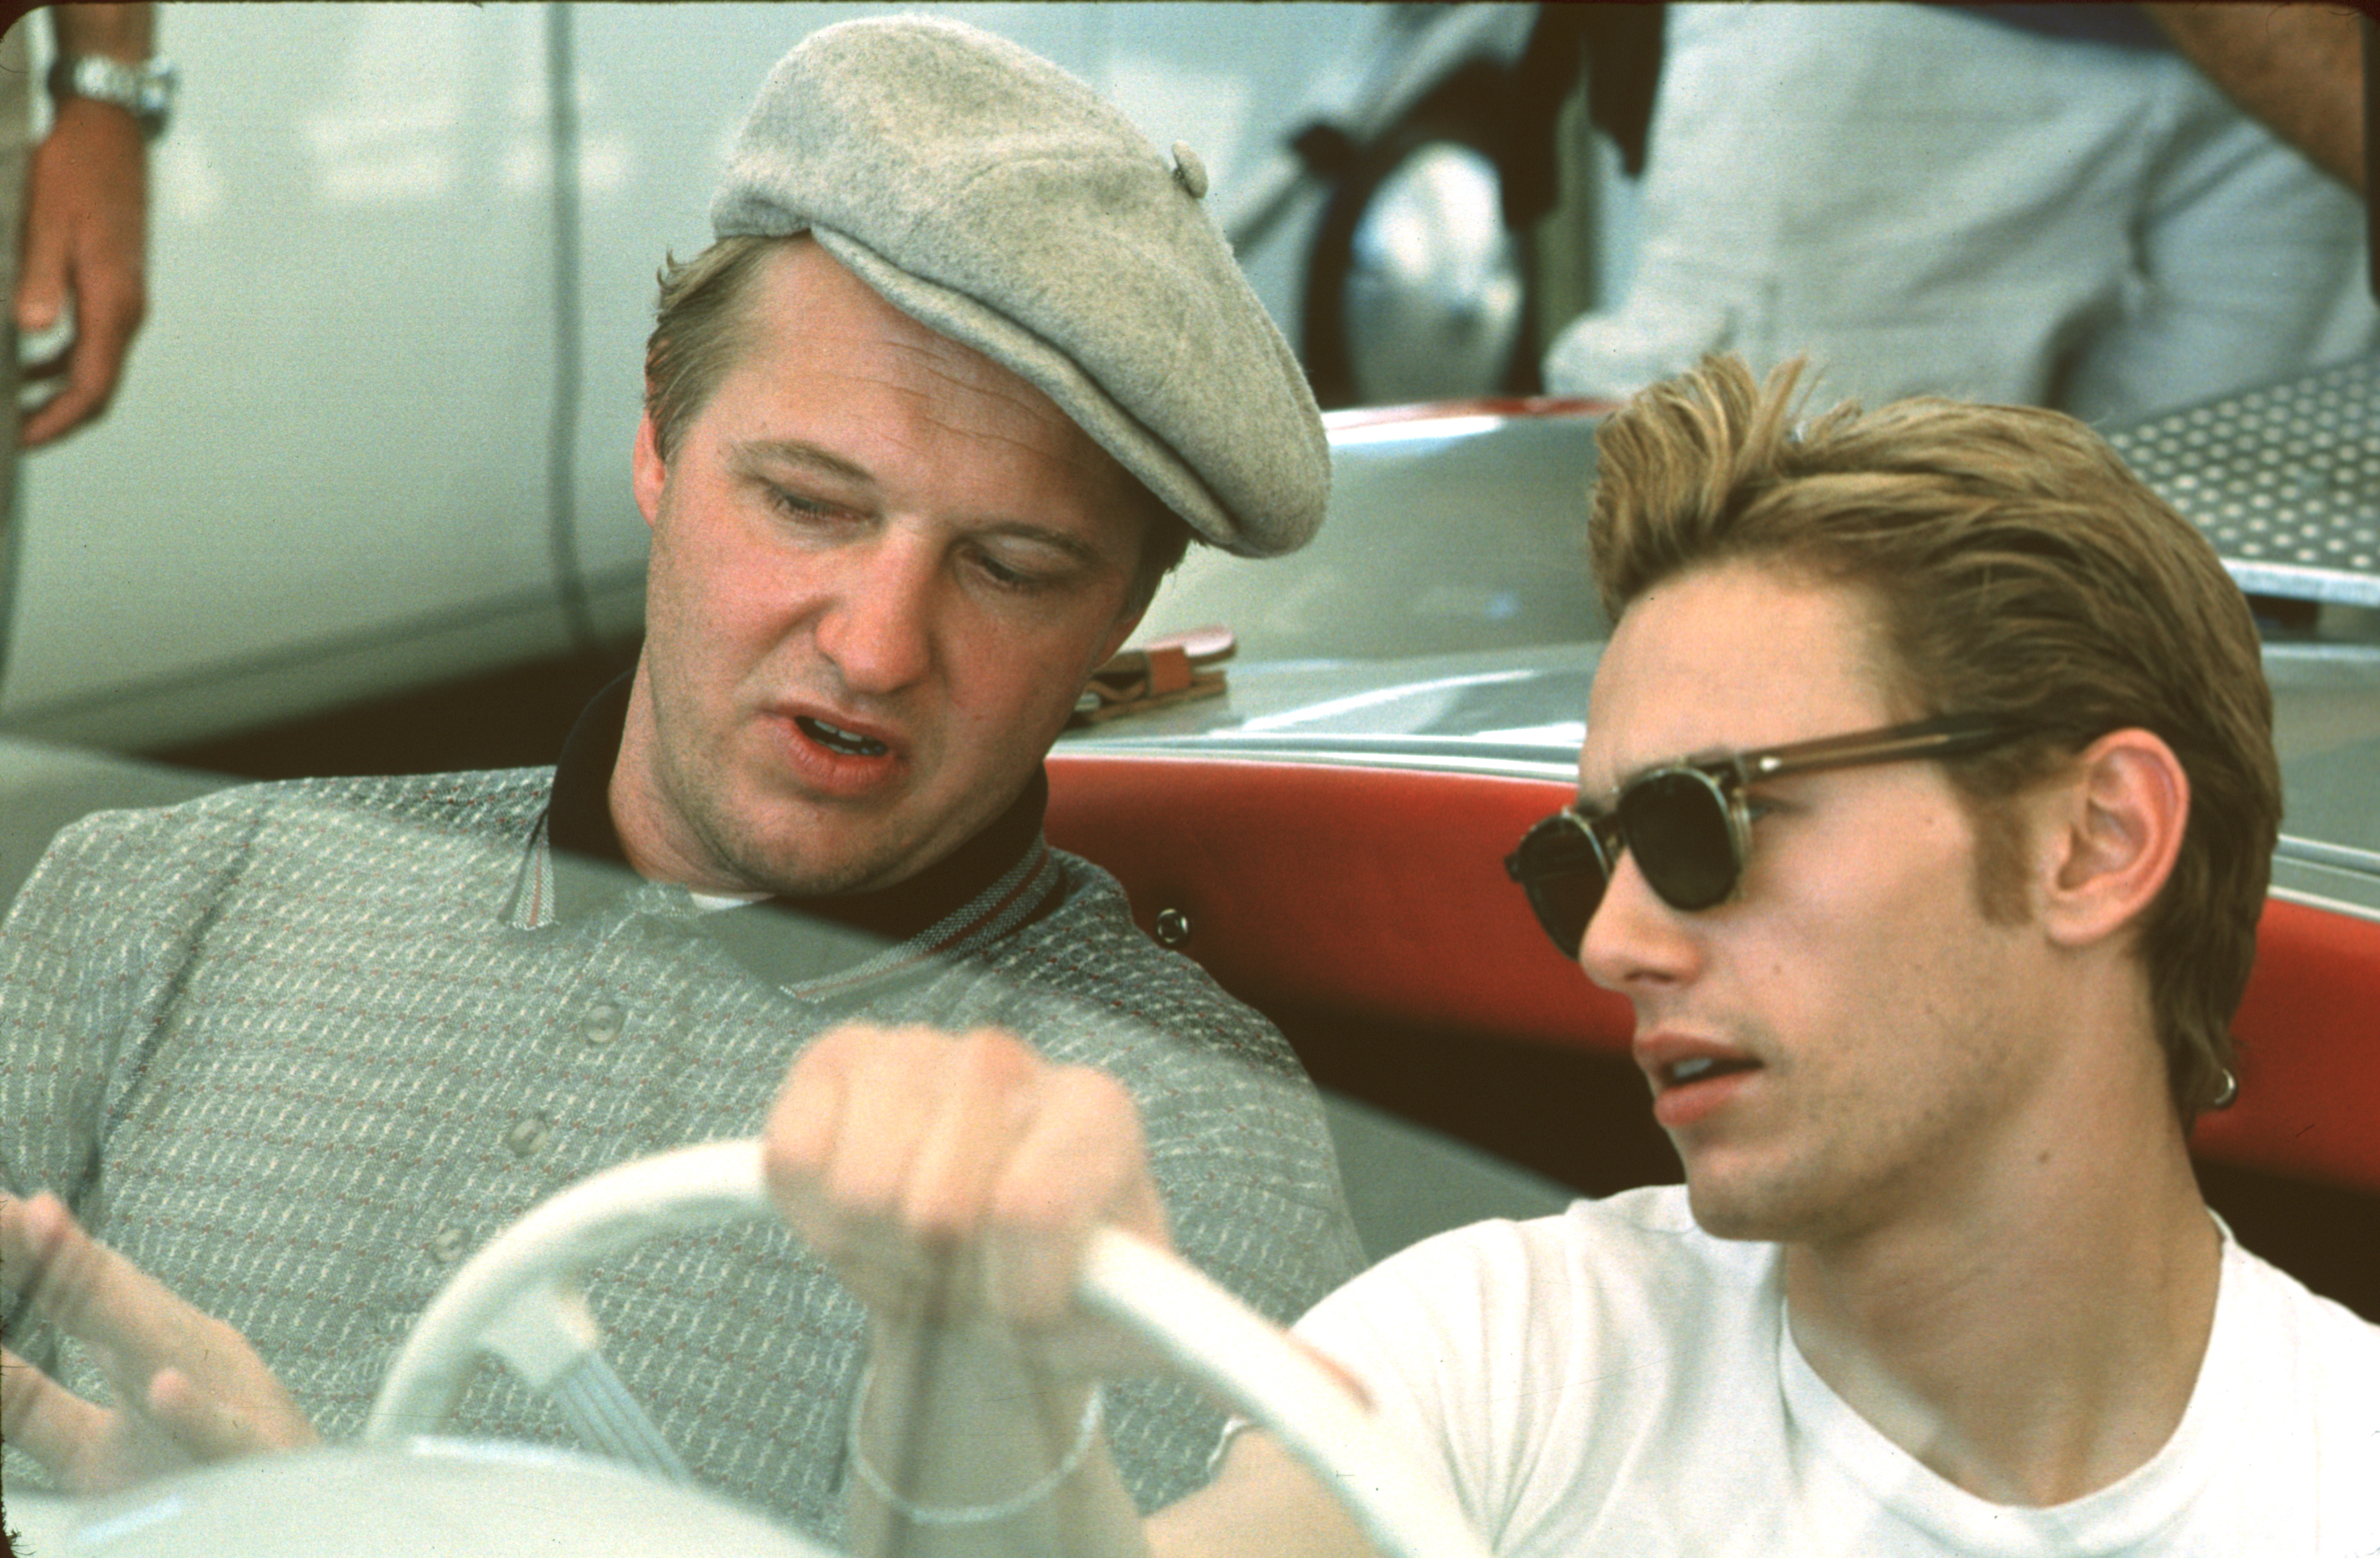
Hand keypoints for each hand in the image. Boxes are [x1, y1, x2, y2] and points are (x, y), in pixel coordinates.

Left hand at [1, 1190, 316, 1494]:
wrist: (305, 1522)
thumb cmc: (190, 1481)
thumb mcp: (86, 1446)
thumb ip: (25, 1399)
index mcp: (145, 1352)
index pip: (76, 1292)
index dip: (31, 1251)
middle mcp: (188, 1359)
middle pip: (114, 1302)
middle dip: (62, 1255)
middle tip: (16, 1210)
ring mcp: (228, 1404)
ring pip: (166, 1350)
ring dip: (115, 1305)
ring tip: (56, 1246)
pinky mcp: (255, 1465)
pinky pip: (223, 1439)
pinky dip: (197, 1414)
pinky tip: (165, 1391)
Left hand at [16, 97, 149, 447]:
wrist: (108, 130)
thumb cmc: (74, 169)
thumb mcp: (46, 220)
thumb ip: (39, 278)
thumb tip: (30, 332)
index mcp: (113, 302)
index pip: (90, 386)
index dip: (55, 421)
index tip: (19, 441)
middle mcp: (127, 309)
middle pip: (98, 388)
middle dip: (58, 419)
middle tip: (14, 436)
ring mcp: (125, 299)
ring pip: (96, 367)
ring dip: (58, 393)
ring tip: (14, 406)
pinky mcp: (115, 286)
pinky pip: (93, 342)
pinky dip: (62, 362)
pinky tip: (26, 361)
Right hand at [764, 1024, 1171, 1374]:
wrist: (988, 1262)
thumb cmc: (1058, 1281)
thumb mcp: (1124, 1319)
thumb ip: (1153, 1318)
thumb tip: (1192, 1321)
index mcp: (1094, 1111)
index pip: (1031, 1210)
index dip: (1017, 1296)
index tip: (1030, 1313)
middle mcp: (1006, 1061)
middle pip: (937, 1208)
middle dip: (942, 1274)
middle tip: (963, 1274)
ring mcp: (916, 1048)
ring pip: (862, 1185)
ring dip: (878, 1247)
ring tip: (916, 1246)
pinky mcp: (835, 1058)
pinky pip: (792, 1154)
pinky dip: (814, 1211)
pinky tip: (862, 1213)